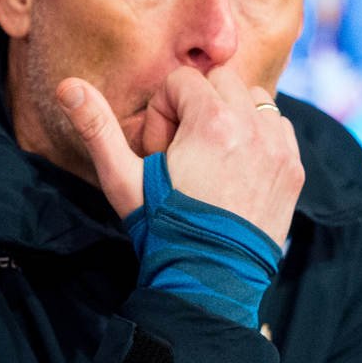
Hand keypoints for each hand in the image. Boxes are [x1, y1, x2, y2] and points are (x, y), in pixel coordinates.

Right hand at [57, 66, 304, 247]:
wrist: (211, 282)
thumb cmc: (162, 229)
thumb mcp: (123, 180)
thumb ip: (97, 128)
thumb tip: (68, 85)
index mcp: (211, 120)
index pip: (182, 80)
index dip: (163, 112)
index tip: (160, 150)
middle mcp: (252, 126)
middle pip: (221, 81)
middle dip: (198, 105)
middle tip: (183, 151)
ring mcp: (278, 147)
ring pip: (254, 99)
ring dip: (232, 115)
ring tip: (211, 157)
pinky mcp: (293, 169)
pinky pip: (279, 127)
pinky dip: (259, 135)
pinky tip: (237, 169)